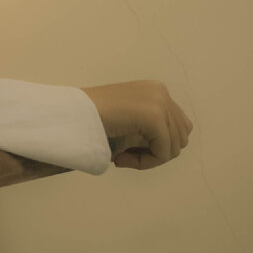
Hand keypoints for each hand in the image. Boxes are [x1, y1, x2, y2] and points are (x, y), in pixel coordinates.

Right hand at [79, 80, 193, 169]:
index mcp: (155, 89)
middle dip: (156, 152)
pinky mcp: (154, 118)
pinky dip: (144, 163)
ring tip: (122, 158)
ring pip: (173, 148)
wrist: (71, 112)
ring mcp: (159, 103)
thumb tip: (172, 148)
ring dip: (148, 160)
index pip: (179, 126)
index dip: (158, 144)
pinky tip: (120, 159)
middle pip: (181, 137)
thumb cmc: (90, 117)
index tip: (130, 149)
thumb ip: (149, 124)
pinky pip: (162, 153)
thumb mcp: (127, 115)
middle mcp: (161, 92)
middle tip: (126, 156)